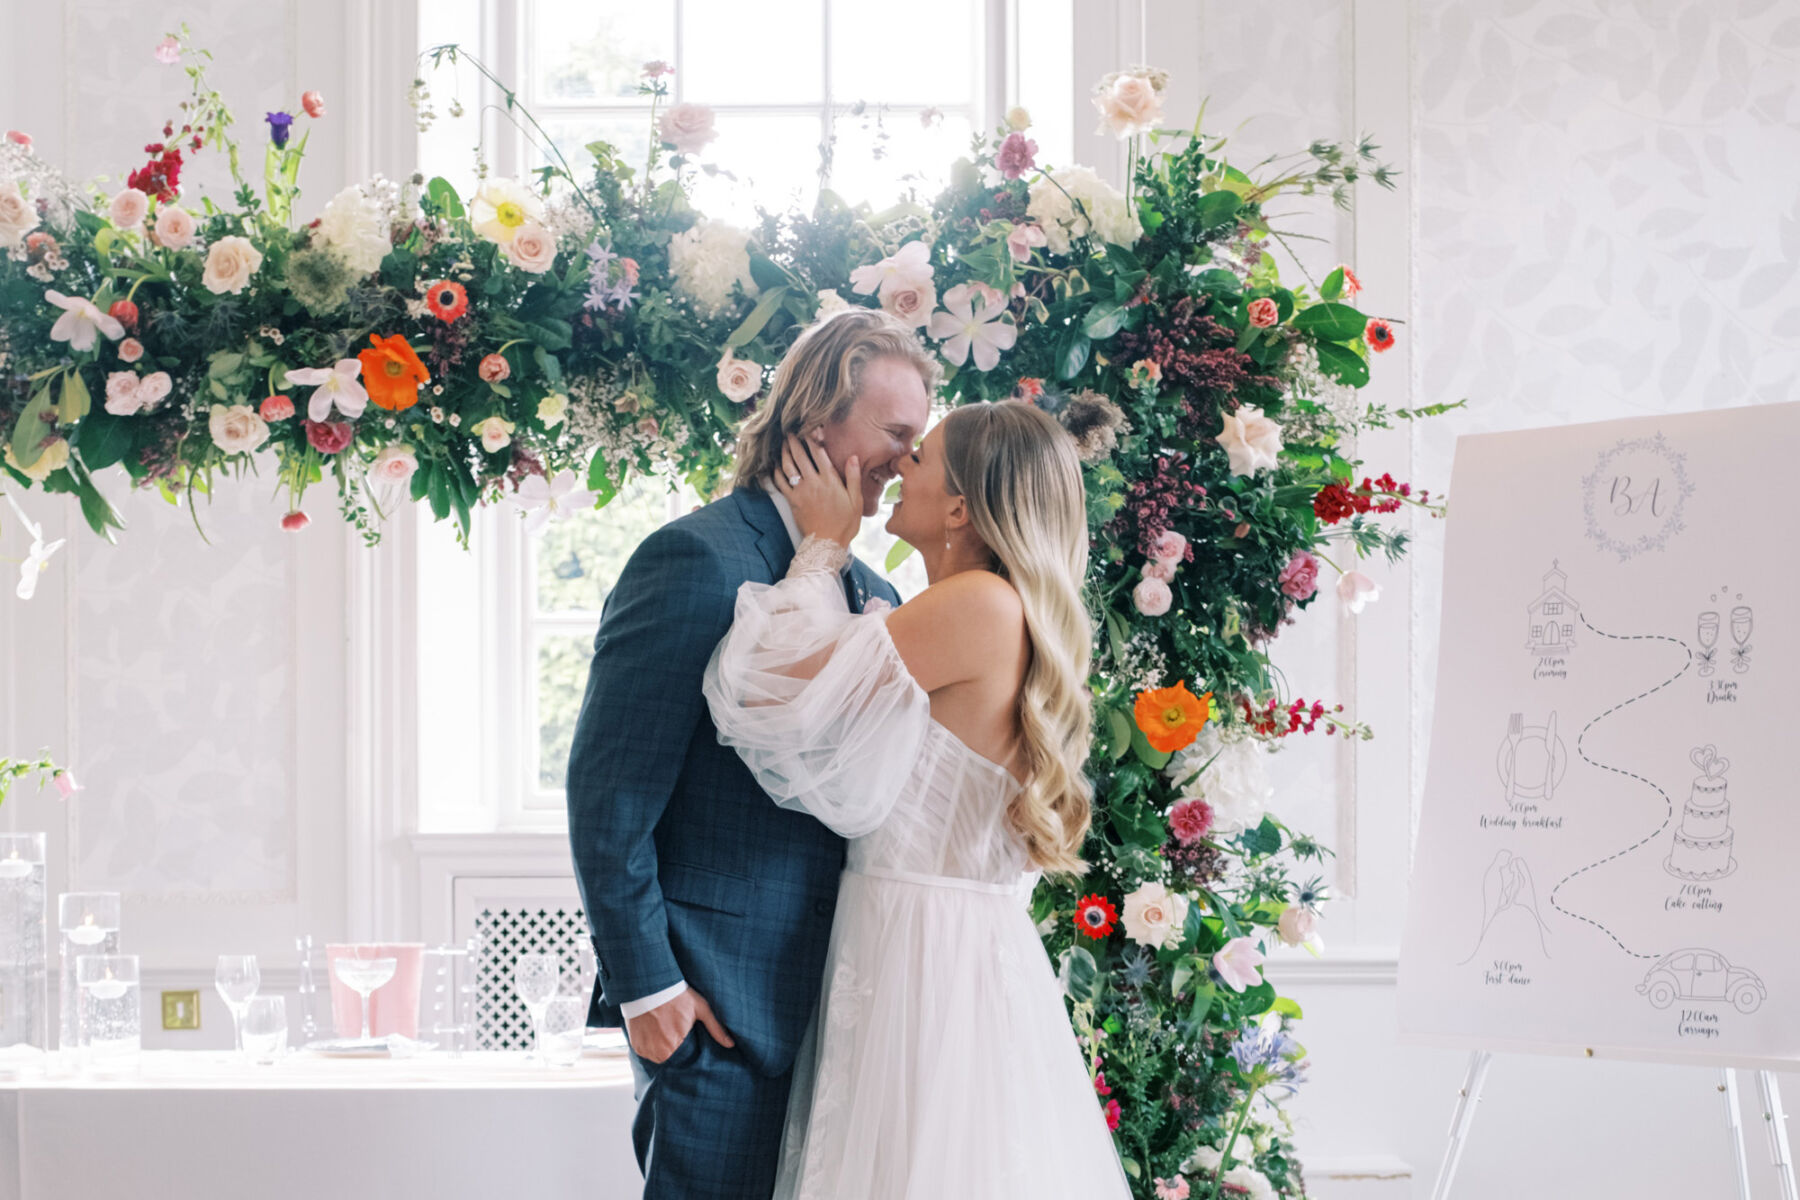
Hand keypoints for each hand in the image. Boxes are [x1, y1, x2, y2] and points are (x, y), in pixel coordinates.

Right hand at [624, 987, 734, 1063]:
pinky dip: (648, 1043)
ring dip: (659, 1046)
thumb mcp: (700, 1009)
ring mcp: (644, 1049)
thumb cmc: (678, 996)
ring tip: (662, 1027)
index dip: (683, 1046)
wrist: (650, 985)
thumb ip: (715, 1028)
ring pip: (656, 1055)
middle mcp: (657, 1052)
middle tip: (672, 1028)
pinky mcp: (635, 1044)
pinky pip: (644, 1051)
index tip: (682, 1034)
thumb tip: (731, 1044)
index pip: (682, 1057)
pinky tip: (652, 1029)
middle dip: (671, 1046)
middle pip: (668, 1056)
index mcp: (673, 1047)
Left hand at [775, 433, 860, 548]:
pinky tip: (775, 466)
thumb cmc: (845, 523)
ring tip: (783, 444)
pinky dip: (776, 473)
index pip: (819, 453)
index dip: (812, 439)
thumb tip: (853, 456)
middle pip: (800, 456)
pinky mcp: (792, 501)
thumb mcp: (856, 500)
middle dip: (794, 442)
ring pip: (788, 467)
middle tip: (790, 431)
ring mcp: (801, 492)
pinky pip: (781, 483)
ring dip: (784, 453)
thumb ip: (853, 477)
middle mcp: (814, 483)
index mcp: (830, 480)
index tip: (808, 428)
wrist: (827, 542)